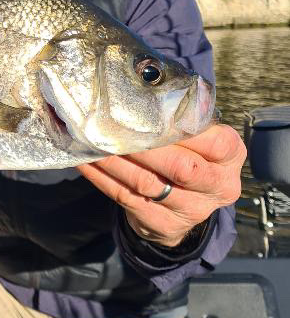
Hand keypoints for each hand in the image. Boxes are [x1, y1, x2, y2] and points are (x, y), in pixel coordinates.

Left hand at [77, 124, 245, 247]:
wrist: (187, 208)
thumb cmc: (192, 158)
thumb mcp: (202, 140)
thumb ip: (185, 121)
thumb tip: (143, 92)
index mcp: (230, 157)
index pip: (214, 141)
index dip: (182, 129)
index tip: (151, 113)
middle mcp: (218, 186)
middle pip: (181, 167)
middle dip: (143, 147)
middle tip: (113, 127)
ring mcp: (192, 210)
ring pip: (147, 182)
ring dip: (115, 160)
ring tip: (92, 141)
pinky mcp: (163, 224)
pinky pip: (126, 198)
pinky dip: (102, 178)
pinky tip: (86, 161)